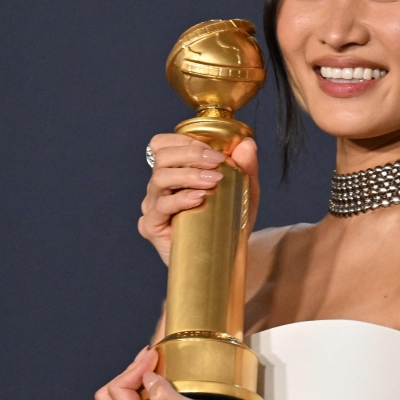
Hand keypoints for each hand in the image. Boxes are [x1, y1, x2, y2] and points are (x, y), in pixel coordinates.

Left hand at [95, 347, 255, 399]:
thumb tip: (147, 378)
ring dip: (130, 381)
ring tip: (152, 365)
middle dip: (127, 374)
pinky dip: (136, 390)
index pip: (117, 392)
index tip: (156, 355)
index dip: (135, 368)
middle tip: (151, 359)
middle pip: (107, 399)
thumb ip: (167, 398)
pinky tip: (155, 379)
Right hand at [139, 134, 259, 264]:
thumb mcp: (244, 191)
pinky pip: (160, 207)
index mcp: (173, 172)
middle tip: (217, 162)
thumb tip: (247, 144)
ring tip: (213, 181)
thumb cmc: (229, 221)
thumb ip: (246, 167)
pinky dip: (180, 199)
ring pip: (160, 179)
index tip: (214, 150)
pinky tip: (198, 199)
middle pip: (162, 158)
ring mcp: (152, 207)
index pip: (164, 145)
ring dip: (189, 175)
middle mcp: (158, 187)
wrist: (226, 258)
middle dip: (191, 154)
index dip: (185, 141)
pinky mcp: (151, 227)